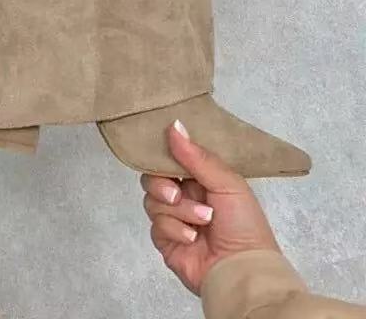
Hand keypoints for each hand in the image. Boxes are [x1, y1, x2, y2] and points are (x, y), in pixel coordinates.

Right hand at [140, 120, 280, 294]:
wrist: (242, 270)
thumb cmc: (244, 224)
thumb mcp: (227, 183)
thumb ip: (196, 156)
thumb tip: (173, 124)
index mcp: (200, 178)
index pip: (170, 159)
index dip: (163, 154)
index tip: (159, 149)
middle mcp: (184, 195)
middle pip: (152, 178)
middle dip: (162, 184)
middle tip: (177, 193)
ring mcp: (173, 218)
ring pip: (152, 201)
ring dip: (179, 210)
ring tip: (202, 221)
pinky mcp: (165, 240)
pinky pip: (156, 225)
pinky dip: (174, 229)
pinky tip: (192, 238)